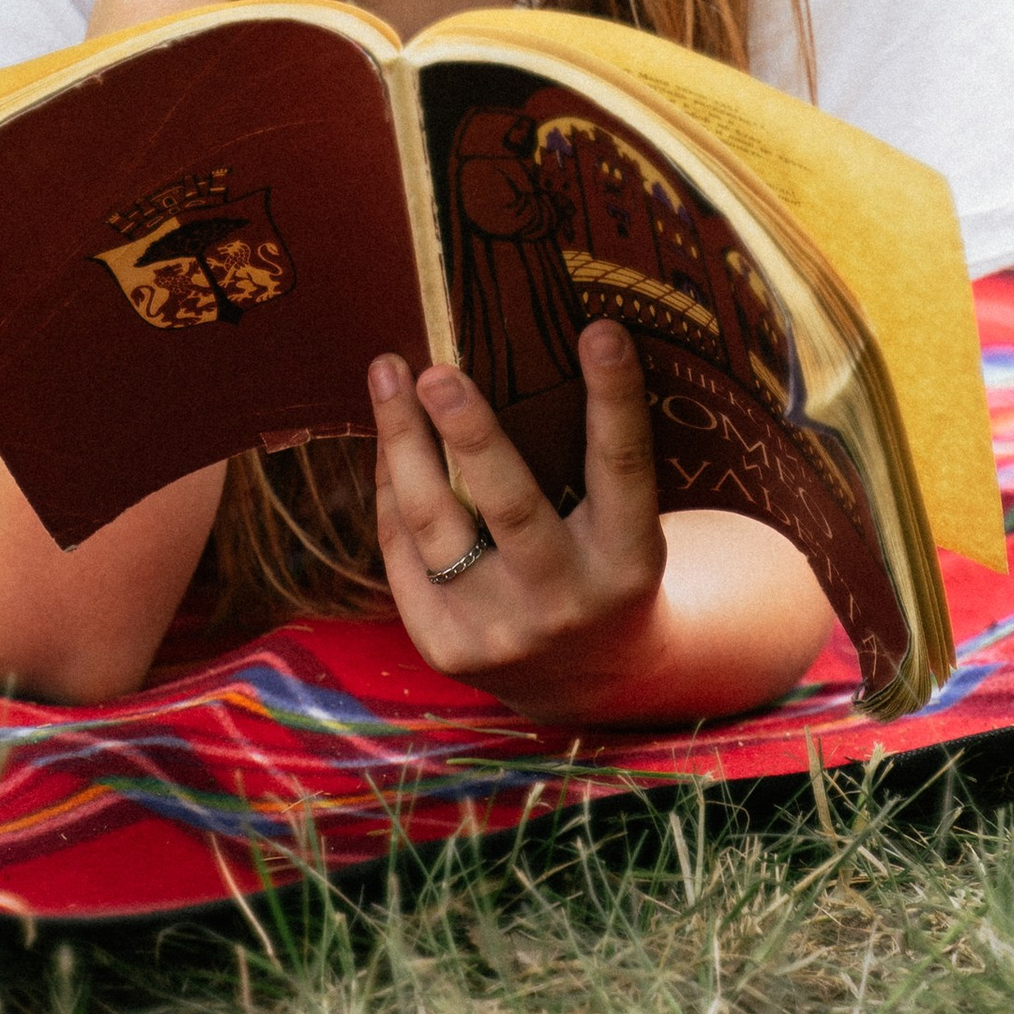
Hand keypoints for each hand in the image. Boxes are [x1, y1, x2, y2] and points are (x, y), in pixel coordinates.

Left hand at [371, 320, 834, 726]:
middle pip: (509, 505)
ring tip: (386, 374)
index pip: (621, 467)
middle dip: (470, 434)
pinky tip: (388, 443)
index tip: (601, 329)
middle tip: (436, 370)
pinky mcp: (447, 649)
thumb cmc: (601, 565)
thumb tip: (516, 349)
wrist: (591, 683)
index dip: (614, 398)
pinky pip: (404, 553)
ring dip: (402, 442)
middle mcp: (566, 600)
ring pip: (435, 524)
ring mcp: (501, 631)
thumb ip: (588, 460)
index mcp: (627, 559)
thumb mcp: (621, 524)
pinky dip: (392, 492)